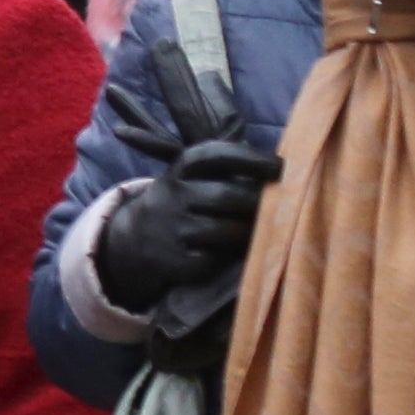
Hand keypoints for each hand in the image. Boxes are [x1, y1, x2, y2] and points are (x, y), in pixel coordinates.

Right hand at [88, 138, 283, 322]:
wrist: (134, 239)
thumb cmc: (182, 203)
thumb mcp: (190, 178)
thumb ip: (225, 168)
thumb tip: (278, 166)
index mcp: (180, 168)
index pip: (216, 155)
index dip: (251, 159)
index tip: (280, 166)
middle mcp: (172, 194)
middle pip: (225, 196)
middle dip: (256, 203)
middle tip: (280, 208)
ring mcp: (170, 228)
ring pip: (223, 230)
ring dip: (248, 232)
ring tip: (260, 232)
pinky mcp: (173, 259)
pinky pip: (214, 258)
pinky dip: (227, 256)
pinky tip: (233, 252)